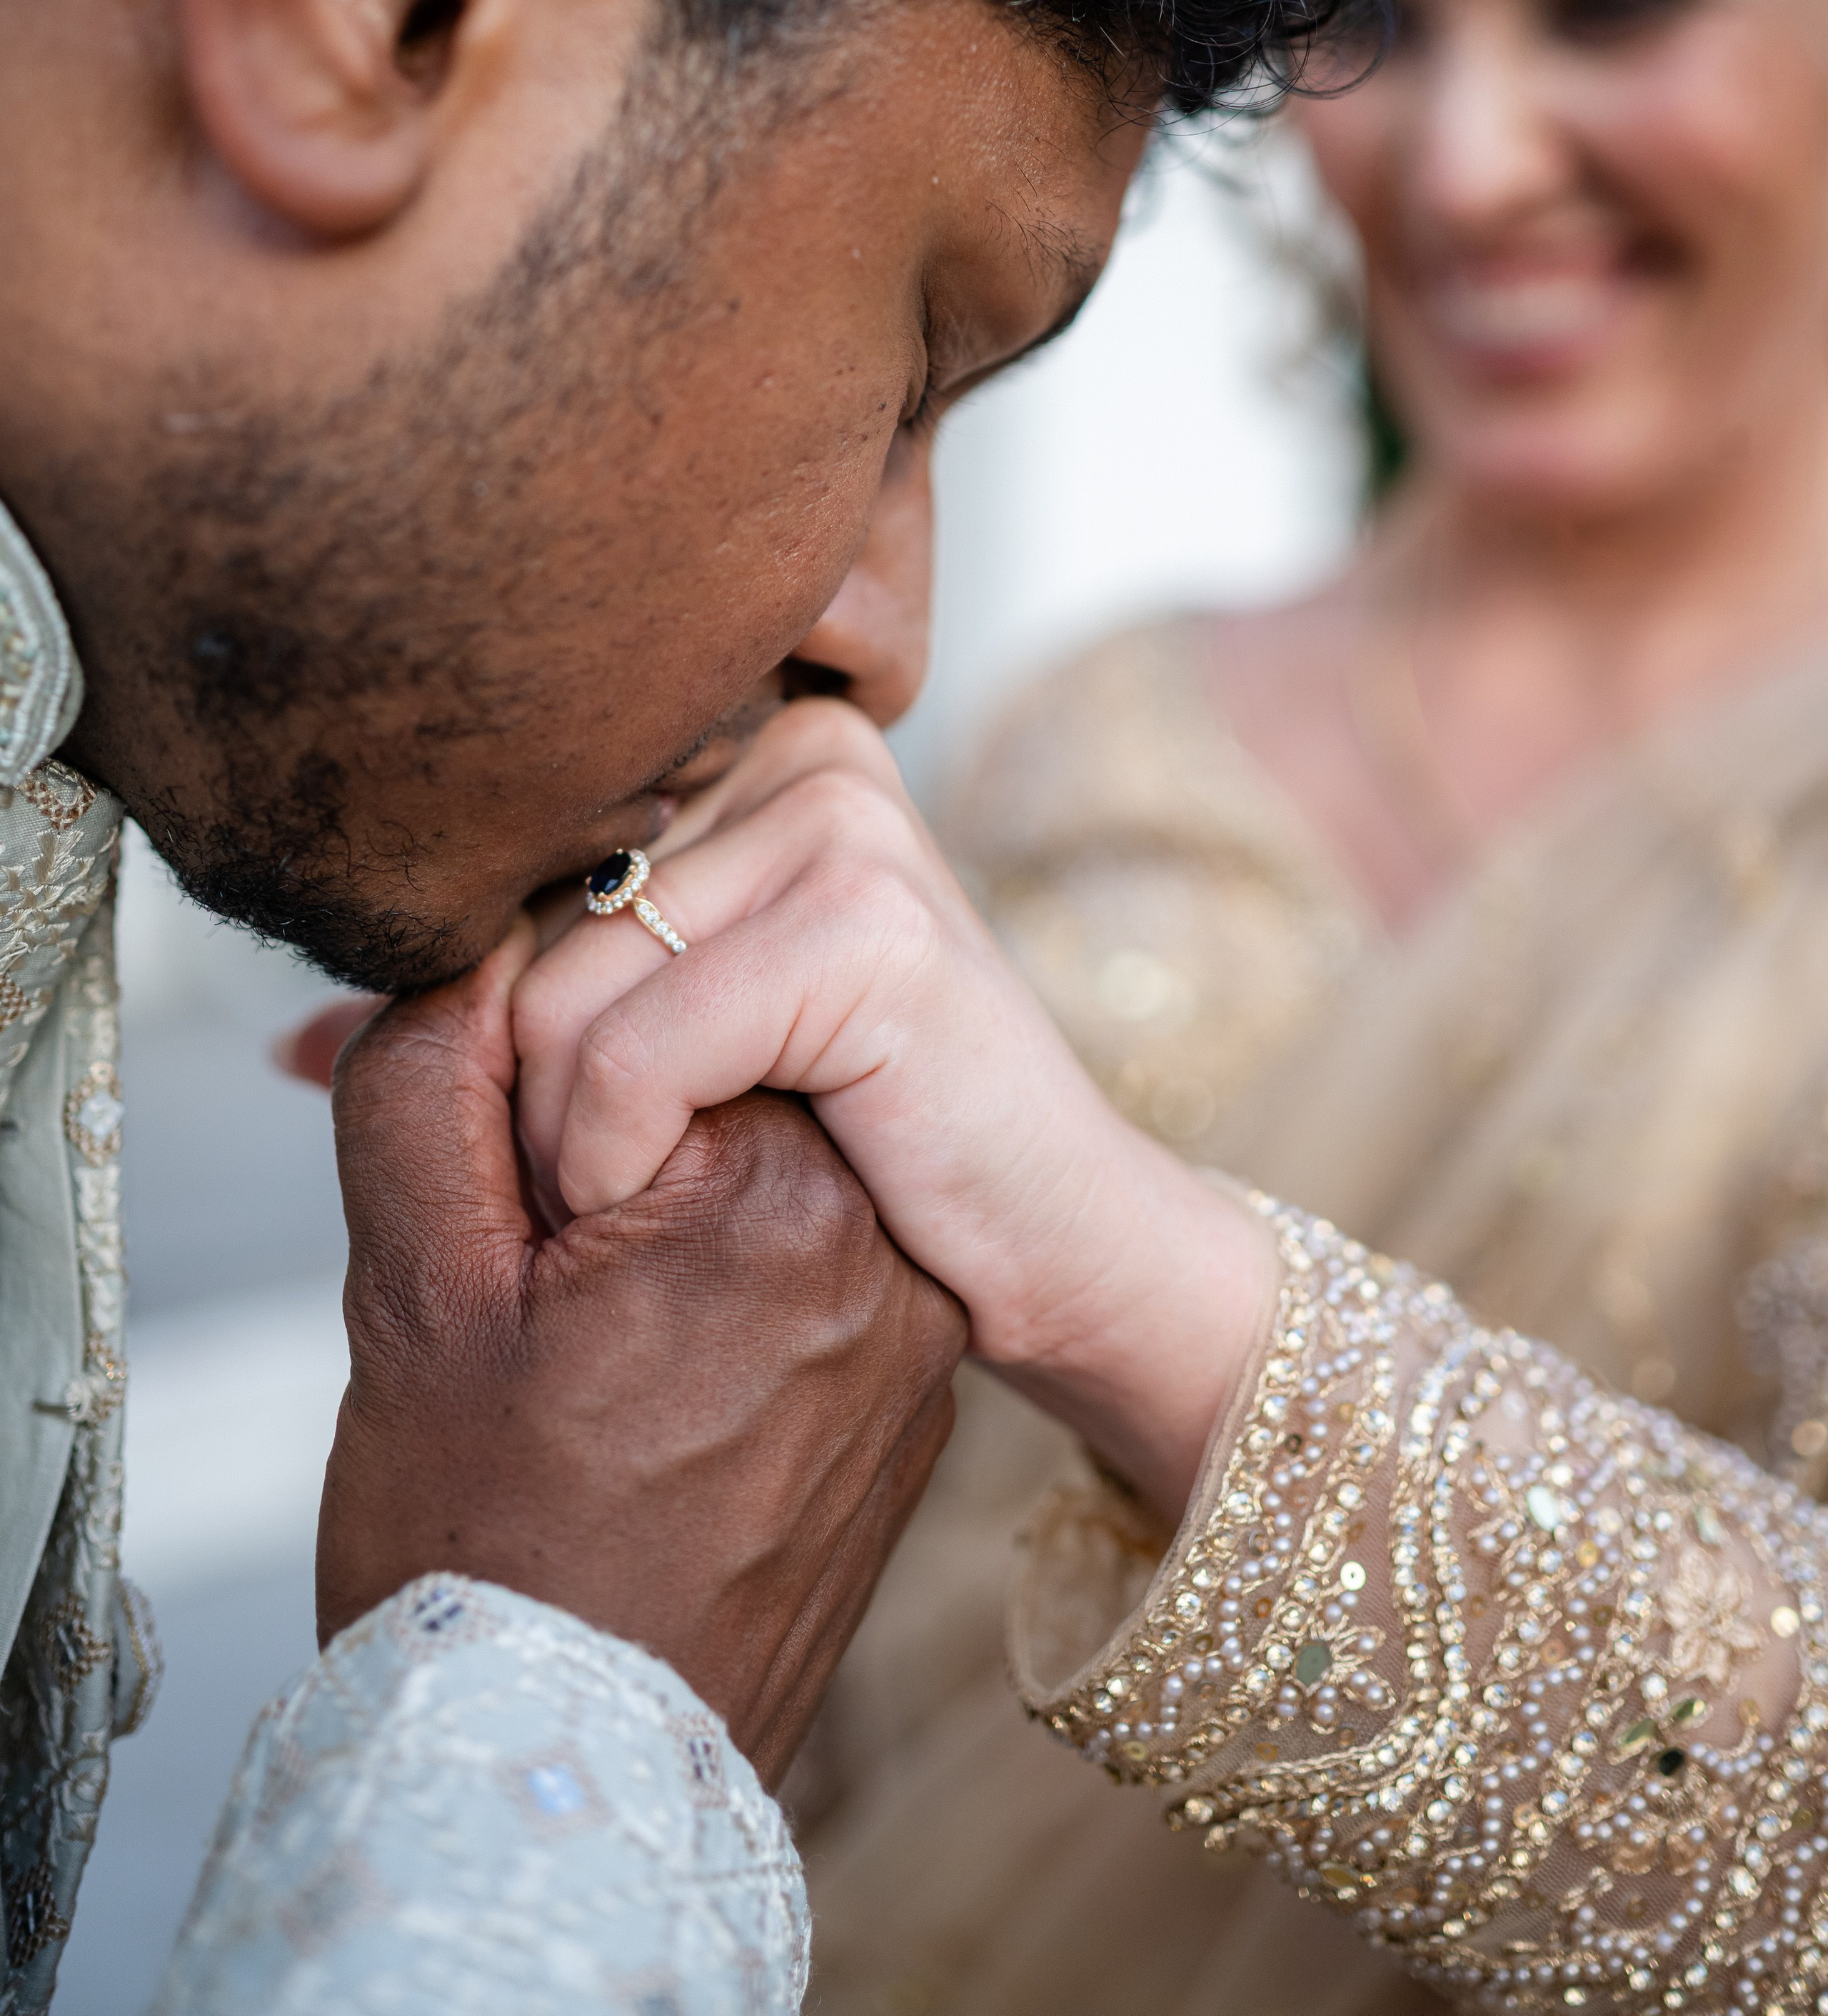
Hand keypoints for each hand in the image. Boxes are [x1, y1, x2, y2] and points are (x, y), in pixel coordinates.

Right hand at [317, 922, 965, 1786]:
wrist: (570, 1768)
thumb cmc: (480, 1542)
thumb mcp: (414, 1282)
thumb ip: (433, 1068)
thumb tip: (486, 940)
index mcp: (776, 1192)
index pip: (647, 1003)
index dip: (535, 1090)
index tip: (506, 1214)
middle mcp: (881, 1246)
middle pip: (711, 1072)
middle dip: (599, 1132)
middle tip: (533, 1272)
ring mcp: (911, 1325)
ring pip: (752, 1158)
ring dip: (656, 1196)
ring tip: (584, 1335)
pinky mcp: (912, 1386)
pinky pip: (803, 1256)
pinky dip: (716, 1274)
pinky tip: (645, 1375)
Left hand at [510, 702, 1276, 1521]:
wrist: (1053, 1242)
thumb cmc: (862, 1148)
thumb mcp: (659, 1054)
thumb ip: (499, 1021)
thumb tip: (289, 1039)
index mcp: (752, 744)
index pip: (510, 864)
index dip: (493, 1020)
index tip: (565, 1121)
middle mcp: (799, 747)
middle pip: (520, 930)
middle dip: (522, 1096)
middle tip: (605, 1185)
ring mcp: (842, 824)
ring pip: (552, 1001)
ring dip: (562, 1150)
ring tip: (651, 1199)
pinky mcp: (864, 928)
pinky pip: (628, 1059)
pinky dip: (618, 1165)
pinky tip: (682, 1203)